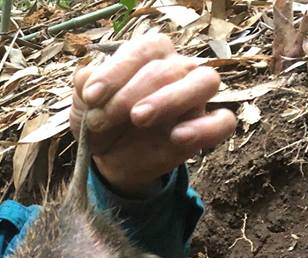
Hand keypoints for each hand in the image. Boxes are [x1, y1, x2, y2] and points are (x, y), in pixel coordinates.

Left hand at [70, 34, 236, 196]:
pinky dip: (205, 128)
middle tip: (109, 115)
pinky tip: (177, 137)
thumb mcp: (85, 106)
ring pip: (205, 81)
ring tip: (139, 118)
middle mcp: (177, 70)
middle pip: (171, 66)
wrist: (110, 159)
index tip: (92, 96)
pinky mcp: (203, 128)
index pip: (145, 48)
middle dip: (133, 92)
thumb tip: (87, 74)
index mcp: (150, 56)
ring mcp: (194, 99)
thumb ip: (85, 86)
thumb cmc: (101, 122)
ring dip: (171, 99)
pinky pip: (223, 122)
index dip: (117, 70)